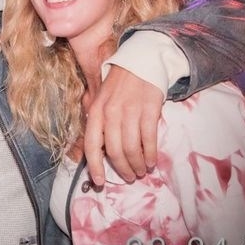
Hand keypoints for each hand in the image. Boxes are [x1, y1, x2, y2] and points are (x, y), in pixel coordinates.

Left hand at [84, 65, 162, 185]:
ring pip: (132, 148)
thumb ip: (98, 122)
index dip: (95, 166)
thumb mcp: (100, 100)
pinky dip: (150, 154)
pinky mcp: (149, 110)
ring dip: (137, 164)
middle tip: (128, 177)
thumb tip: (98, 151)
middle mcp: (111, 113)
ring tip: (141, 170)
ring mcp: (131, 111)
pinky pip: (149, 139)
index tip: (99, 182)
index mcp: (96, 111)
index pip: (92, 145)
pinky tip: (152, 160)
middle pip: (115, 151)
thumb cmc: (118, 85)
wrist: (140, 62)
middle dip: (122, 169)